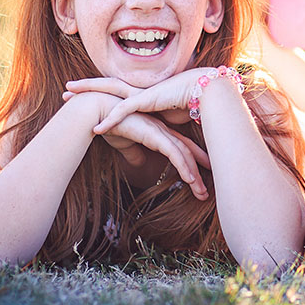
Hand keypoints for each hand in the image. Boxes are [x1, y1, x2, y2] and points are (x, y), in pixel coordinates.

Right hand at [61, 83, 210, 199]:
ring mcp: (160, 132)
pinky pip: (174, 153)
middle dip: (199, 171)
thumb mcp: (124, 143)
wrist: (98, 111)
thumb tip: (139, 163)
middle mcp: (162, 131)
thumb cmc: (108, 124)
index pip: (180, 147)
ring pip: (184, 155)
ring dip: (194, 176)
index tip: (203, 173)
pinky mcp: (154, 135)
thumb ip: (134, 152)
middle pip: (187, 152)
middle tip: (206, 191)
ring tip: (202, 193)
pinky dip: (183, 166)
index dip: (193, 159)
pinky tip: (190, 180)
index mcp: (157, 132)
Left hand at [68, 67, 232, 138]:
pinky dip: (110, 121)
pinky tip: (96, 129)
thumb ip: (157, 124)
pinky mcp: (148, 102)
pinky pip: (124, 112)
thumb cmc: (192, 103)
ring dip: (88, 93)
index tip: (82, 90)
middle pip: (107, 84)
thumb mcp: (169, 117)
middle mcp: (140, 90)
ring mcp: (142, 93)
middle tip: (66, 88)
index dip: (100, 88)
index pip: (117, 89)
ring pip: (109, 91)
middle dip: (86, 85)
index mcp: (143, 92)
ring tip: (67, 94)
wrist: (208, 93)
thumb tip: (152, 135)